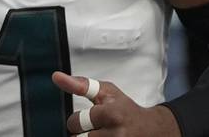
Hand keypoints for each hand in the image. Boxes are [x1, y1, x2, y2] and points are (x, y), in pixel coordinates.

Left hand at [52, 72, 178, 135]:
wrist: (152, 129)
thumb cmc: (126, 109)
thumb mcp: (106, 92)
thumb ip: (81, 84)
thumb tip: (56, 77)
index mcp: (112, 114)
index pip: (76, 123)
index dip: (77, 121)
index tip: (85, 120)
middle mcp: (116, 134)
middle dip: (82, 133)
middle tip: (95, 128)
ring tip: (100, 134)